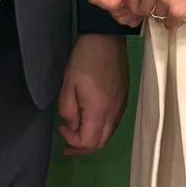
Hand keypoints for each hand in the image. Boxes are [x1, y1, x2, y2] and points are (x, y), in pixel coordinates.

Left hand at [56, 35, 127, 157]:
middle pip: (101, 143)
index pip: (89, 141)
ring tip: (76, 134)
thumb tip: (72, 125)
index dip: (73, 141)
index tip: (61, 128)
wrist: (106, 38)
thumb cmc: (84, 59)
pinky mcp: (124, 99)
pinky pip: (113, 123)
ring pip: (108, 134)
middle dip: (83, 148)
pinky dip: (101, 129)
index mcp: (100, 110)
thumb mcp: (68, 84)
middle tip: (67, 146)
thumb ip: (67, 109)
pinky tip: (90, 121)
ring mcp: (121, 106)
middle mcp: (114, 112)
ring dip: (92, 139)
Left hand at [123, 0, 185, 29]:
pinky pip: (168, 24)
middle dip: (149, 12)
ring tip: (182, 5)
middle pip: (140, 8)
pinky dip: (176, 22)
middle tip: (164, 9)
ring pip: (155, 17)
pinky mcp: (176, 11)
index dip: (134, 3)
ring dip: (166, 16)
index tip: (141, 6)